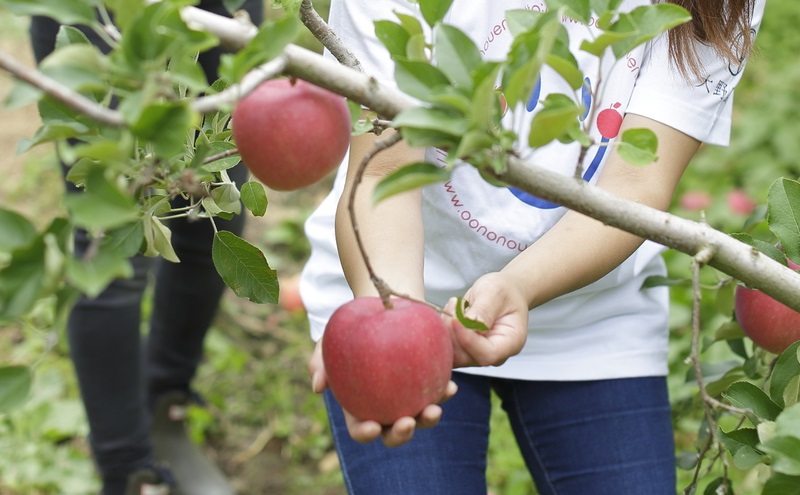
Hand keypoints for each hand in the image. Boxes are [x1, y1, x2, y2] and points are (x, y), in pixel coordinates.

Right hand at [308, 338, 457, 446]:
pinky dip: (444, 392)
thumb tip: (318, 387)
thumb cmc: (349, 331)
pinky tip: (450, 385)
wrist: (380, 309)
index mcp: (359, 408)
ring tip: (434, 409)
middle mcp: (385, 409)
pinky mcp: (427, 384)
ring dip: (428, 419)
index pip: (361, 429)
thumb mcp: (328, 342)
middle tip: (407, 422)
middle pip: (394, 433)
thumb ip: (319, 362)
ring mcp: (408, 398)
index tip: (373, 426)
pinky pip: (437, 393)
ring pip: (420, 418)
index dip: (366, 432)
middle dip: (402, 434)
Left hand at [444, 272, 528, 367]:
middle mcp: (495, 354)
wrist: (503, 293)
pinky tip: (450, 313)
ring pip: (453, 354)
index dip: (468, 340)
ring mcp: (478, 354)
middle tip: (454, 305)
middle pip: (466, 356)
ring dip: (446, 330)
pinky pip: (447, 348)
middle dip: (453, 332)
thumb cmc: (504, 292)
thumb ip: (484, 310)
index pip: (487, 354)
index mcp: (511, 343)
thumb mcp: (495, 293)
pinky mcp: (464, 350)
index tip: (455, 319)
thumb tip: (469, 325)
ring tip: (454, 305)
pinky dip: (443, 331)